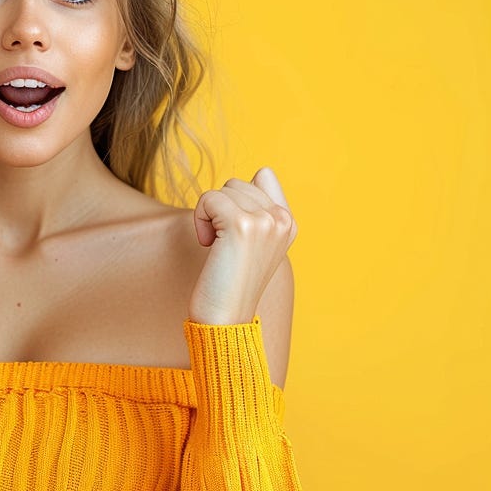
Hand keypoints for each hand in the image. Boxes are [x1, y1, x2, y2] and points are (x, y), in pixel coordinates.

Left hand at [188, 166, 296, 324]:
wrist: (225, 320)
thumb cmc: (230, 284)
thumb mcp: (254, 243)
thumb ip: (261, 206)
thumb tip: (263, 171)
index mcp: (289, 223)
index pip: (262, 178)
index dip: (237, 203)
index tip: (238, 238)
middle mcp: (283, 220)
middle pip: (236, 184)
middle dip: (221, 210)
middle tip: (225, 247)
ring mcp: (266, 221)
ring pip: (222, 190)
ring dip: (209, 217)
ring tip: (218, 249)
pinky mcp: (243, 225)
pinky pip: (209, 199)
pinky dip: (200, 220)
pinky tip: (208, 246)